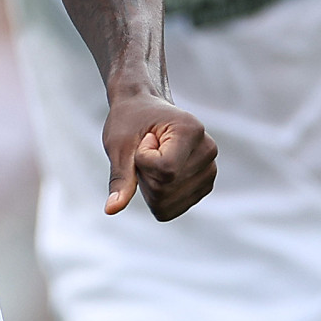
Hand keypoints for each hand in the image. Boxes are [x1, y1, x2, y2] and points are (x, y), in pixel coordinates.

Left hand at [102, 92, 216, 220]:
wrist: (143, 110)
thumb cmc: (130, 121)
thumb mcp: (119, 145)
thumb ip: (121, 178)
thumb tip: (111, 209)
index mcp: (191, 130)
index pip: (165, 169)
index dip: (142, 161)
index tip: (143, 139)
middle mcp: (207, 150)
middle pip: (165, 188)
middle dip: (144, 175)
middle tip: (146, 149)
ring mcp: (209, 170)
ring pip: (167, 202)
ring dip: (150, 186)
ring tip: (154, 158)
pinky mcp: (204, 186)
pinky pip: (171, 209)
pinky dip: (156, 197)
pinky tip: (159, 173)